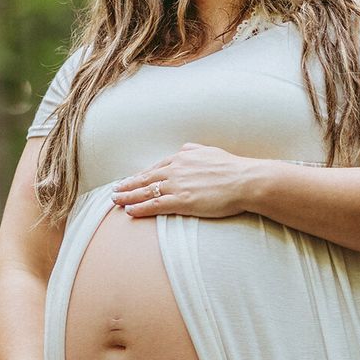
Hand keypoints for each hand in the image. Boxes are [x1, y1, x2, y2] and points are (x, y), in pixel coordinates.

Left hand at [110, 142, 255, 218]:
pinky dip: (140, 208)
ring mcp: (177, 185)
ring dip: (128, 197)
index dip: (141, 175)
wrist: (245, 180)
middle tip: (114, 190)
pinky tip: (129, 211)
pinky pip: (155, 204)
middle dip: (128, 185)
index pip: (156, 167)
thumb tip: (185, 149)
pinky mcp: (182, 201)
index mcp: (182, 157)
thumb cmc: (232, 167)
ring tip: (116, 201)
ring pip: (146, 191)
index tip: (130, 180)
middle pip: (145, 178)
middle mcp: (176, 170)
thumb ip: (195, 150)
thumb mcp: (210, 152)